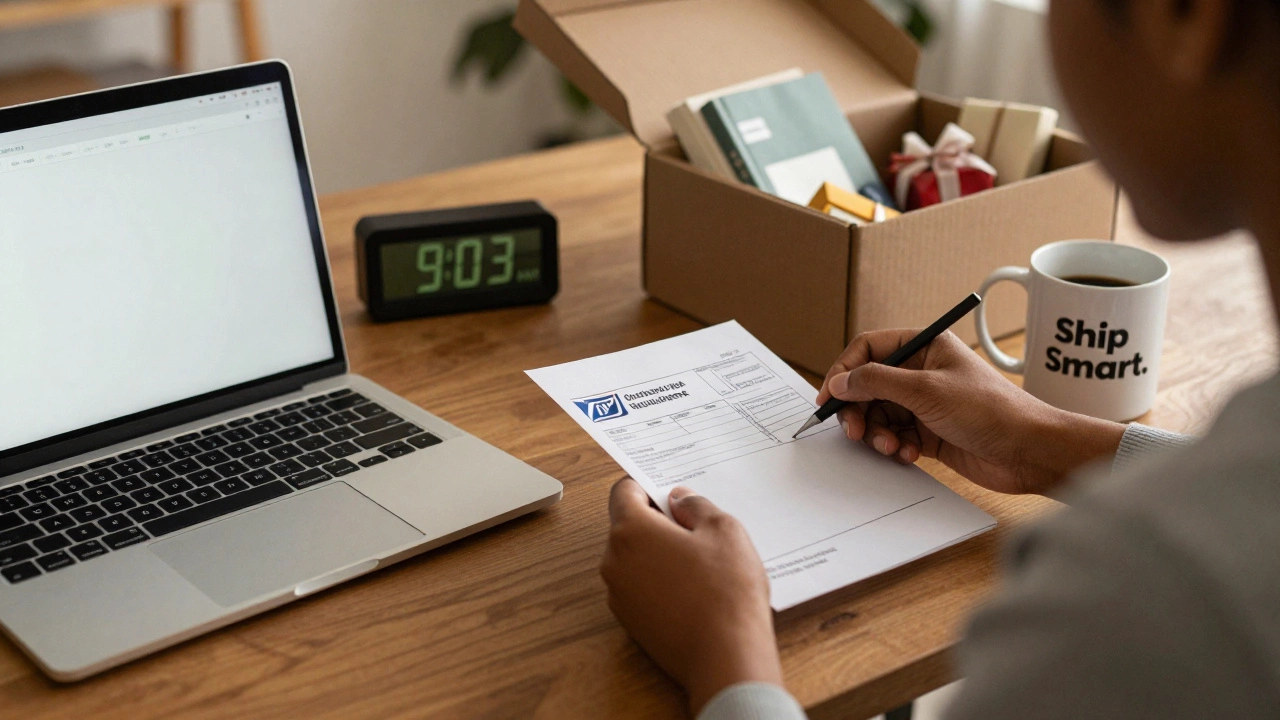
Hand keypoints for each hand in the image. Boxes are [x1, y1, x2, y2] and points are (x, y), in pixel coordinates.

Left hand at [601, 479, 782, 713]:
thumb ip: (695, 506)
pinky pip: (639, 588)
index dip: (648, 486)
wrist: (725, 658)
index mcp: (631, 531)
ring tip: (700, 565)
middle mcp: (614, 561)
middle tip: (696, 530)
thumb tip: (679, 499)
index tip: (670, 494)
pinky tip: (692, 591)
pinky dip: (659, 582)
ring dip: (659, 554)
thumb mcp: (723, 530)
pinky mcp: (630, 622)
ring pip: (634, 559)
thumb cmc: (726, 592)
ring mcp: (619, 595)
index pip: (624, 491)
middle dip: (658, 523)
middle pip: (628, 526)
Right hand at [817, 329, 1124, 495]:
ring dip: (877, 432)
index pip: (870, 349)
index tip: (829, 396)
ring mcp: (925, 404)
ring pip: (879, 414)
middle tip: (854, 430)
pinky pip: (895, 436)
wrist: (1028, 451)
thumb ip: (877, 382)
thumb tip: (841, 381)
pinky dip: (894, 446)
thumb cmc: (991, 410)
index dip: (845, 371)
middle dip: (858, 409)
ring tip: (889, 445)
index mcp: (926, 347)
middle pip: (869, 385)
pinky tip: (908, 454)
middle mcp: (922, 372)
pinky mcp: (929, 433)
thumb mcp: (926, 390)